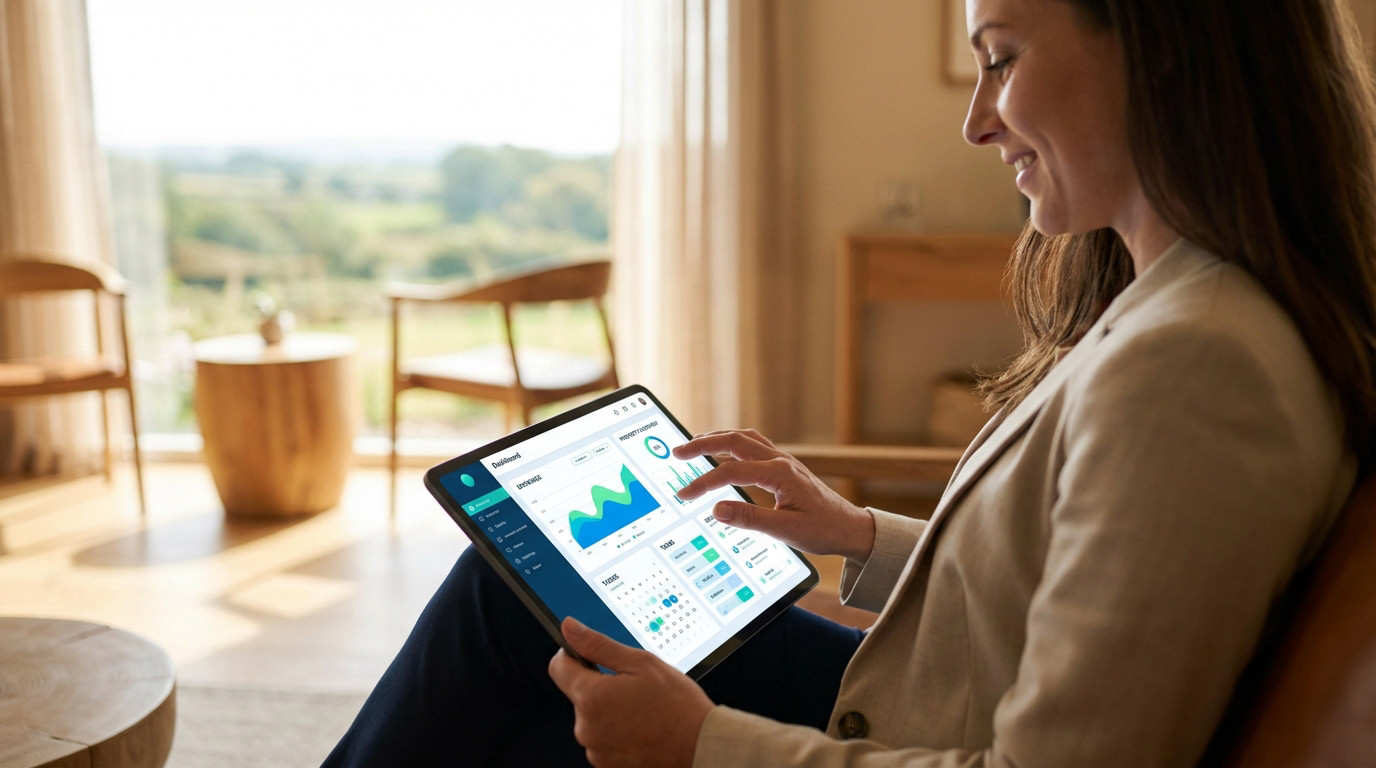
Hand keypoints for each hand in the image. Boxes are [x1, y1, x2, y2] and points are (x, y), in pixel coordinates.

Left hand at [549, 617, 712, 767]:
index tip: (591, 656)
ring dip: (609, 712)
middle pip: (579, 695)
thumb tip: (570, 628)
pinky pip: (603, 740)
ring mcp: (595, 750)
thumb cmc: (677, 706)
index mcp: (591, 697)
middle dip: (600, 686)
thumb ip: (599, 645)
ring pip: (592, 719)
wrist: (700, 746)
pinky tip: (642, 728)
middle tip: (633, 686)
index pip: (558, 666)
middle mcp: (586, 727)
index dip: (573, 655)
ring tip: (642, 710)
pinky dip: (617, 733)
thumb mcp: (640, 663)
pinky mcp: (606, 764)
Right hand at [673, 429, 874, 561]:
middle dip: (703, 444)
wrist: (850, 528)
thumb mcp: (786, 531)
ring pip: (744, 438)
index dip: (704, 483)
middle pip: (735, 440)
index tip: (684, 495)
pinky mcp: (783, 467)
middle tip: (677, 452)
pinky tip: (722, 452)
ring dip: (716, 439)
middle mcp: (780, 461)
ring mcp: (783, 461)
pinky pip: (753, 445)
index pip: (731, 472)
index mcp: (780, 474)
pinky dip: (731, 444)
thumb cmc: (823, 530)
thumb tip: (716, 510)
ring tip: (692, 446)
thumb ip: (749, 520)